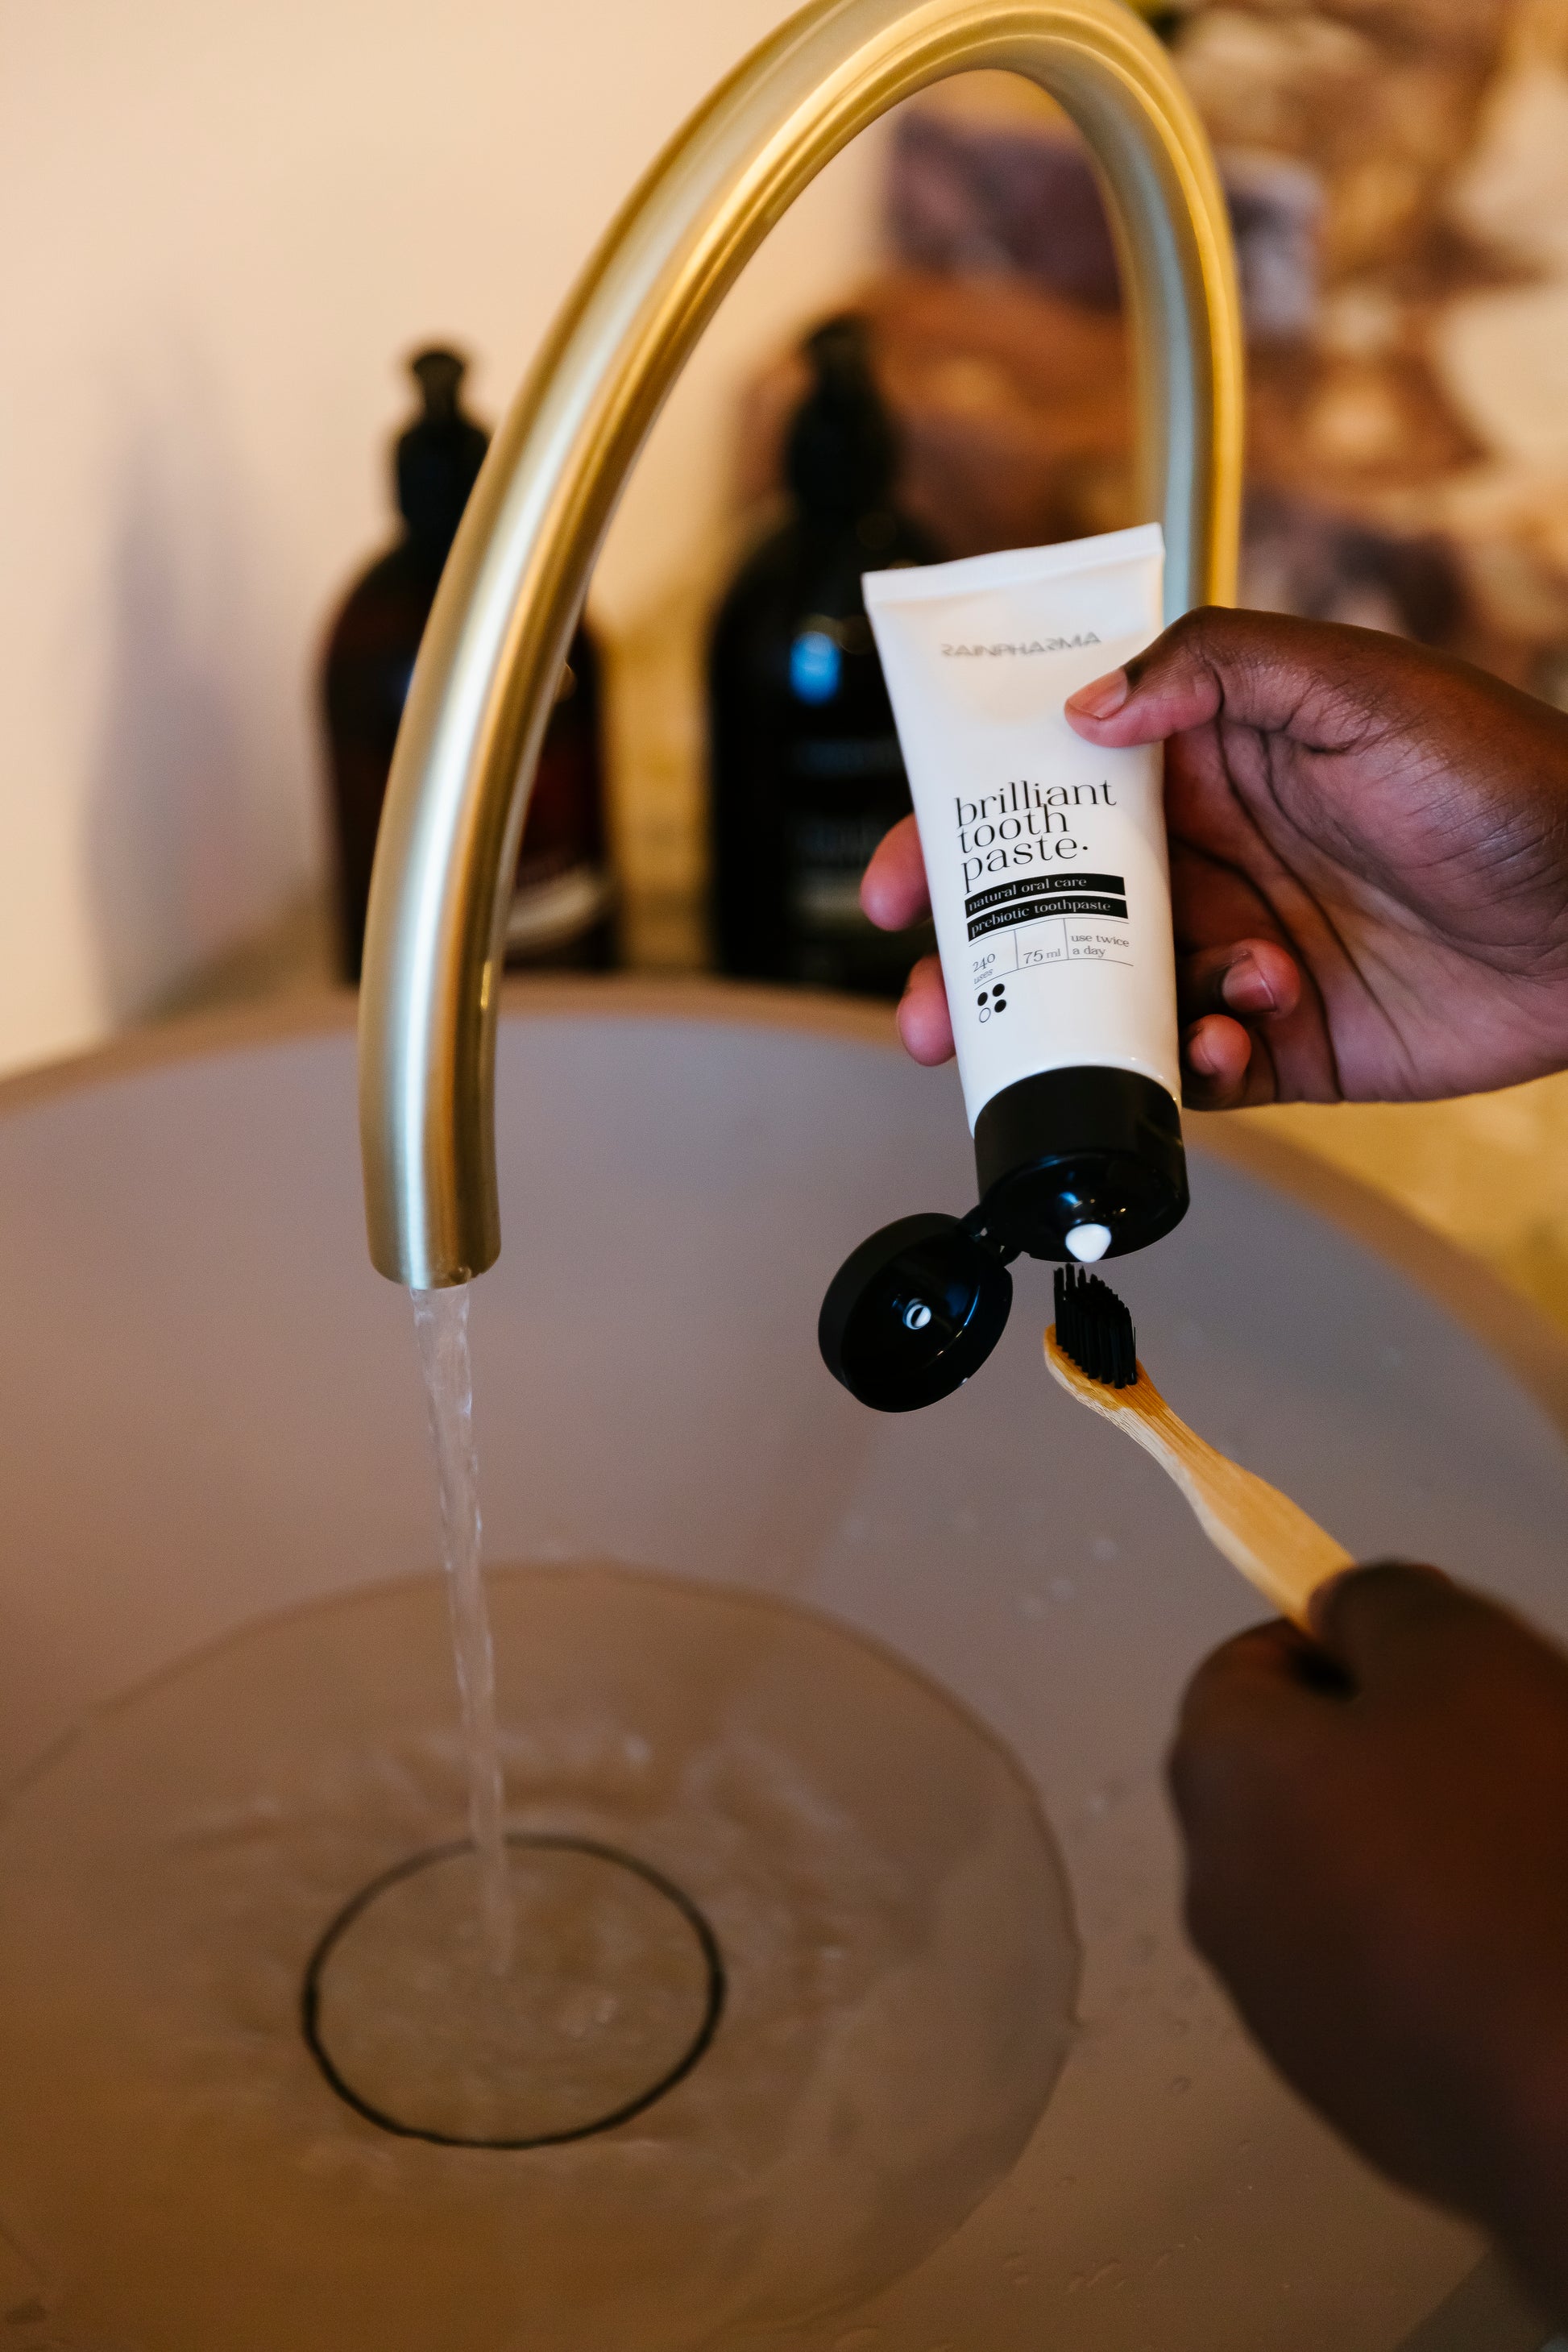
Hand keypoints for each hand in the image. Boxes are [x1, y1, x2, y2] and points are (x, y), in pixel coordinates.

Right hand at [863, 610, 1567, 1106]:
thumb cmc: (1508, 780)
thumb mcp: (1355, 690)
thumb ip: (1215, 674)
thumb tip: (1085, 706)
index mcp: (1205, 764)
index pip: (1049, 794)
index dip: (961, 833)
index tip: (900, 877)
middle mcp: (1207, 860)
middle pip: (1050, 916)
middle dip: (978, 964)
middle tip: (932, 1005)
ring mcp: (1237, 952)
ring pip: (1103, 1005)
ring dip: (1066, 1031)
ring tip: (1058, 1048)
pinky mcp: (1281, 1038)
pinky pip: (1192, 1069)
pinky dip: (1185, 1067)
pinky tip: (1227, 1039)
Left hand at [1169, 1564, 1567, 2312]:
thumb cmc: (1515, 1842)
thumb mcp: (1459, 1659)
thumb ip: (1379, 1605)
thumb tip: (1336, 1606)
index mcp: (1221, 1779)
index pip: (1241, 1670)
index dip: (1334, 1639)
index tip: (1433, 1648)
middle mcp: (1220, 1896)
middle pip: (1289, 1781)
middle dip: (1383, 1746)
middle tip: (1500, 1743)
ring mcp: (1283, 2011)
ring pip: (1341, 1885)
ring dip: (1415, 1851)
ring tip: (1527, 1844)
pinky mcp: (1359, 2098)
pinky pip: (1390, 1981)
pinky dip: (1444, 1949)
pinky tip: (1524, 1942)